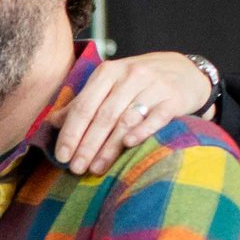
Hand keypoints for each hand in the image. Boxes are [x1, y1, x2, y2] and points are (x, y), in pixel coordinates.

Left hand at [55, 51, 213, 175]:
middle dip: (87, 145)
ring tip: (96, 168)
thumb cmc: (140, 82)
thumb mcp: (110, 84)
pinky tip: (129, 145)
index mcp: (108, 72)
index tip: (62, 156)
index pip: (84, 106)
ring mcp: (153, 86)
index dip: (71, 132)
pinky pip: (156, 117)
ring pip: (126, 120)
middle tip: (76, 168)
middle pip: (103, 116)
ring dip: (110, 147)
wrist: (186, 71)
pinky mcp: (173, 98)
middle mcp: (130, 76)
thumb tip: (53, 122)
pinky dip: (142, 130)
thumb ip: (84, 102)